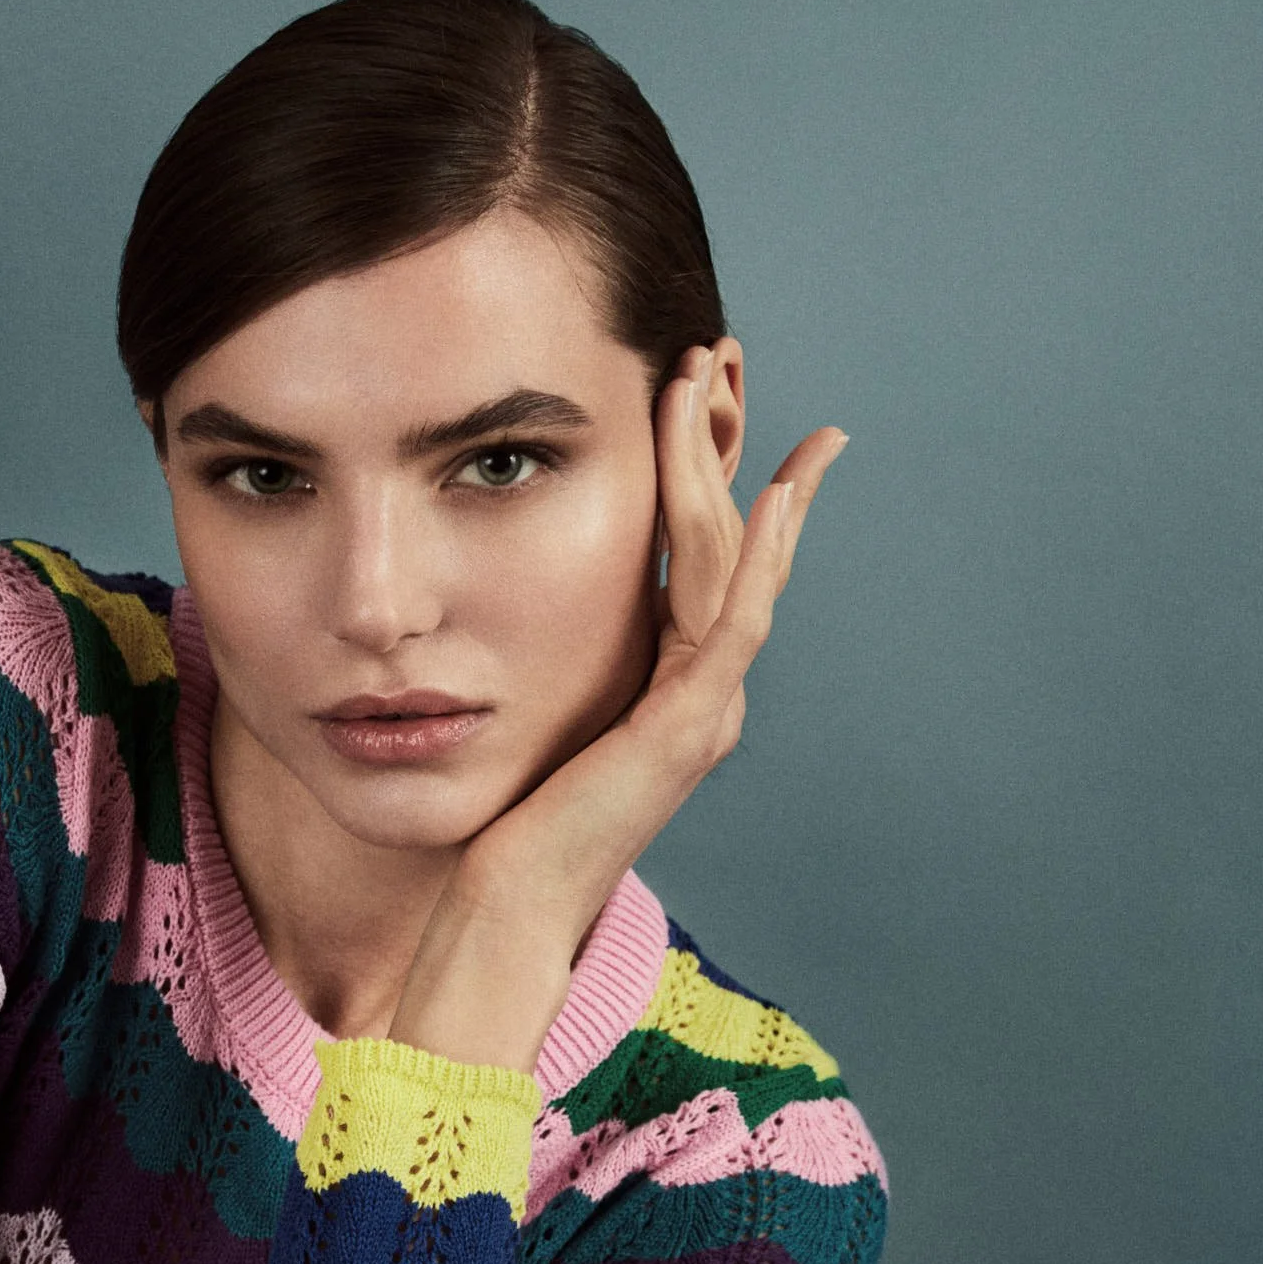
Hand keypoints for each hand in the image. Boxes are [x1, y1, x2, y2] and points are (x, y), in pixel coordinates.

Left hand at [391, 344, 847, 1072]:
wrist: (500, 915)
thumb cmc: (497, 830)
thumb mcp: (524, 721)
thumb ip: (539, 664)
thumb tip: (497, 610)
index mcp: (665, 690)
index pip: (702, 558)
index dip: (706, 470)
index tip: (699, 390)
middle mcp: (700, 694)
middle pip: (731, 540)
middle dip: (724, 438)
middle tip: (721, 348)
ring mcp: (703, 709)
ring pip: (733, 559)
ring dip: (725, 460)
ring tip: (717, 374)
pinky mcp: (688, 726)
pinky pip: (731, 616)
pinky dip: (755, 547)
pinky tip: (765, 484)